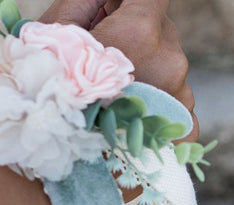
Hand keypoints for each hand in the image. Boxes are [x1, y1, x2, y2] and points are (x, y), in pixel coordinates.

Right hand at [39, 0, 197, 141]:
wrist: (59, 158)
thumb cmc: (48, 92)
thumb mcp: (54, 31)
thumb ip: (85, 4)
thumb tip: (106, 0)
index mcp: (140, 31)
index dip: (127, 2)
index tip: (114, 11)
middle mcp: (170, 61)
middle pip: (159, 30)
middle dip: (134, 35)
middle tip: (100, 57)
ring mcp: (181, 95)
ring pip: (167, 67)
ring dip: (145, 71)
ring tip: (111, 94)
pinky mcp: (185, 125)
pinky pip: (174, 103)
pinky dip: (155, 105)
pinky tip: (128, 115)